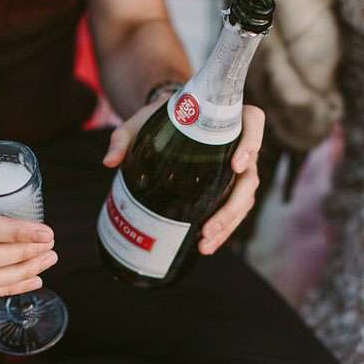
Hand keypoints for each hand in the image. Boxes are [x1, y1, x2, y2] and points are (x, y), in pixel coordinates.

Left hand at [102, 99, 265, 254]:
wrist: (166, 125)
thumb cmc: (158, 118)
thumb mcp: (139, 123)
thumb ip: (123, 138)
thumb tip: (109, 162)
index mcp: (225, 119)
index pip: (253, 122)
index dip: (252, 142)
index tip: (237, 164)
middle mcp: (238, 144)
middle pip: (250, 176)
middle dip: (233, 207)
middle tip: (208, 227)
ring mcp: (237, 169)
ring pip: (245, 199)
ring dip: (228, 224)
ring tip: (205, 244)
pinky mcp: (227, 187)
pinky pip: (234, 210)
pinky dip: (223, 229)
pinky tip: (205, 245)